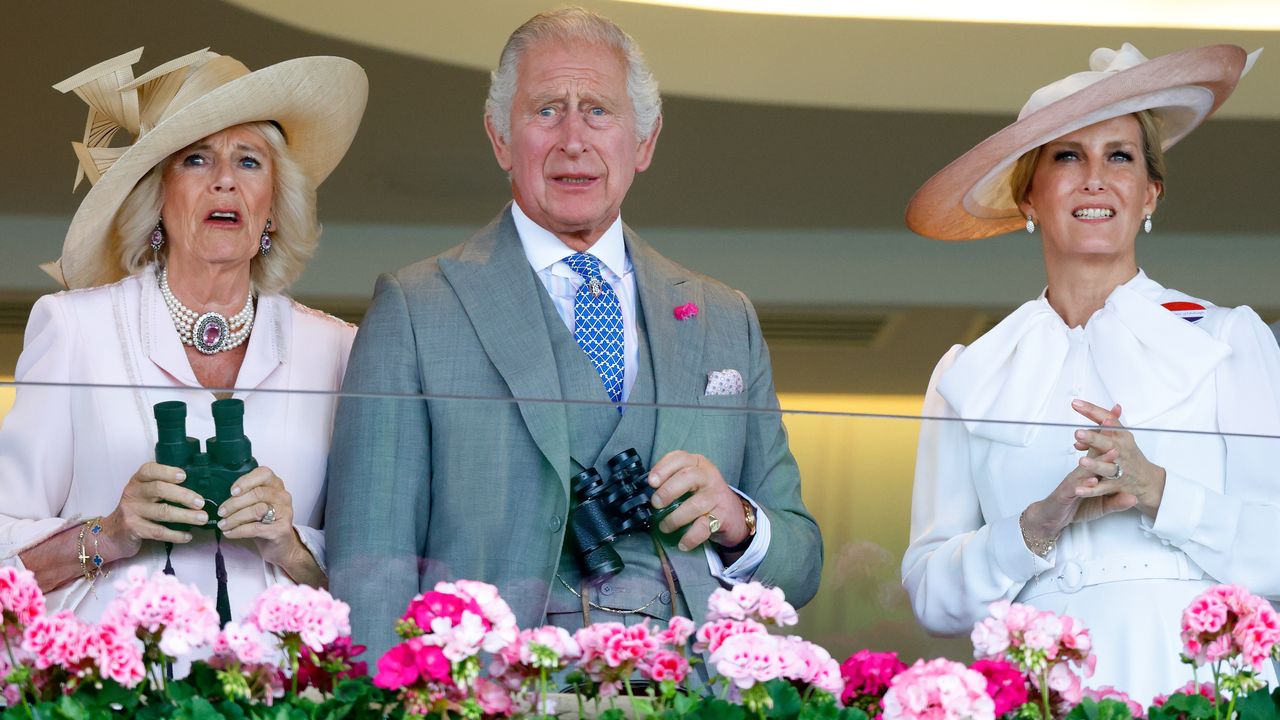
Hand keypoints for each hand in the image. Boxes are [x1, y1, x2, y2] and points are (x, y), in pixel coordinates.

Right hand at [100, 463, 204, 560]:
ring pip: (162, 512)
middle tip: (201, 502)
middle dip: (183, 496)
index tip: (184, 476)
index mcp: (138, 481)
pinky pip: (158, 532)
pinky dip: (176, 534)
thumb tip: (196, 488)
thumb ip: (162, 487)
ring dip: (185, 516)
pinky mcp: (133, 528)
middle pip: (160, 490)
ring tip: (202, 518)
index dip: (167, 471)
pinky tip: (188, 536)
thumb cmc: (137, 509)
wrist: (112, 532)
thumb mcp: (144, 493)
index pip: (150, 470)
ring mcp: (132, 511)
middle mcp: (133, 493)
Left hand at [216, 467, 301, 565]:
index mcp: (276, 486)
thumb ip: (246, 497)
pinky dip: (239, 531)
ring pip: (256, 510)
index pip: (264, 474)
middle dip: (235, 503)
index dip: (246, 481)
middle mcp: (283, 497)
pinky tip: (230, 533)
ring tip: (223, 524)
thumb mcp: (257, 505)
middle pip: (257, 494)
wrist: (281, 546)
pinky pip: (256, 528)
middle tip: (221, 512)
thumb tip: (223, 498)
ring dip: (235, 518)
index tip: (232, 491)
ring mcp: (285, 513)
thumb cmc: (266, 523)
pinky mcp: (281, 530)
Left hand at [648, 451, 750, 551]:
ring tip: (665, 526)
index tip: (651, 482)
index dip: (663, 468)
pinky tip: (683, 543)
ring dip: (676, 518)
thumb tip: (644, 492)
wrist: (733, 512)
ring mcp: (716, 496)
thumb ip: (671, 480)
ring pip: (695, 504)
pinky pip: (704, 526)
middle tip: (656, 504)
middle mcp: (708, 476)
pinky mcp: (722, 515)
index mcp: (697, 463)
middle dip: (668, 491)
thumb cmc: (703, 494)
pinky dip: (691, 537)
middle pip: (688, 477)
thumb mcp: (689, 480)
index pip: (679, 458)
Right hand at [1022, 403, 1127, 542]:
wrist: (1053, 516)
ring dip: (1096, 460)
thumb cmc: (1077, 506)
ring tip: (1110, 453)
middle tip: (1111, 424)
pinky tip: (1090, 481)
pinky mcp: (1066, 493)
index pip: (1101, 450)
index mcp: (1091, 471)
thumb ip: (1117, 501)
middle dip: (1102, 438)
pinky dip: (1083, 484)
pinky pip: (1075, 488)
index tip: (1117, 417)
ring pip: (1085, 469)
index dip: (1109, 435)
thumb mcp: (1101, 504)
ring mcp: (1073, 482)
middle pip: (1092, 453)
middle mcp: (1082, 472)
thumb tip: (1134, 497)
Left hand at [1070, 399, 1166, 517]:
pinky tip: (1078, 489)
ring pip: (1106, 467)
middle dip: (1093, 438)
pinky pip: (1102, 489)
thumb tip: (1080, 422)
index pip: (1106, 420)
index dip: (1091, 411)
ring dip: (1095, 464)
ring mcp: (1120, 468)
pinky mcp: (1117, 485)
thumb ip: (1100, 427)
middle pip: (1106, 443)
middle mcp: (1120, 450)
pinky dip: (1090, 490)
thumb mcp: (1119, 436)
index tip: (1075, 403)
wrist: (1147, 479)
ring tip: (1082, 462)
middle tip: (1079, 432)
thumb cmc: (1128, 454)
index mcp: (1120, 436)